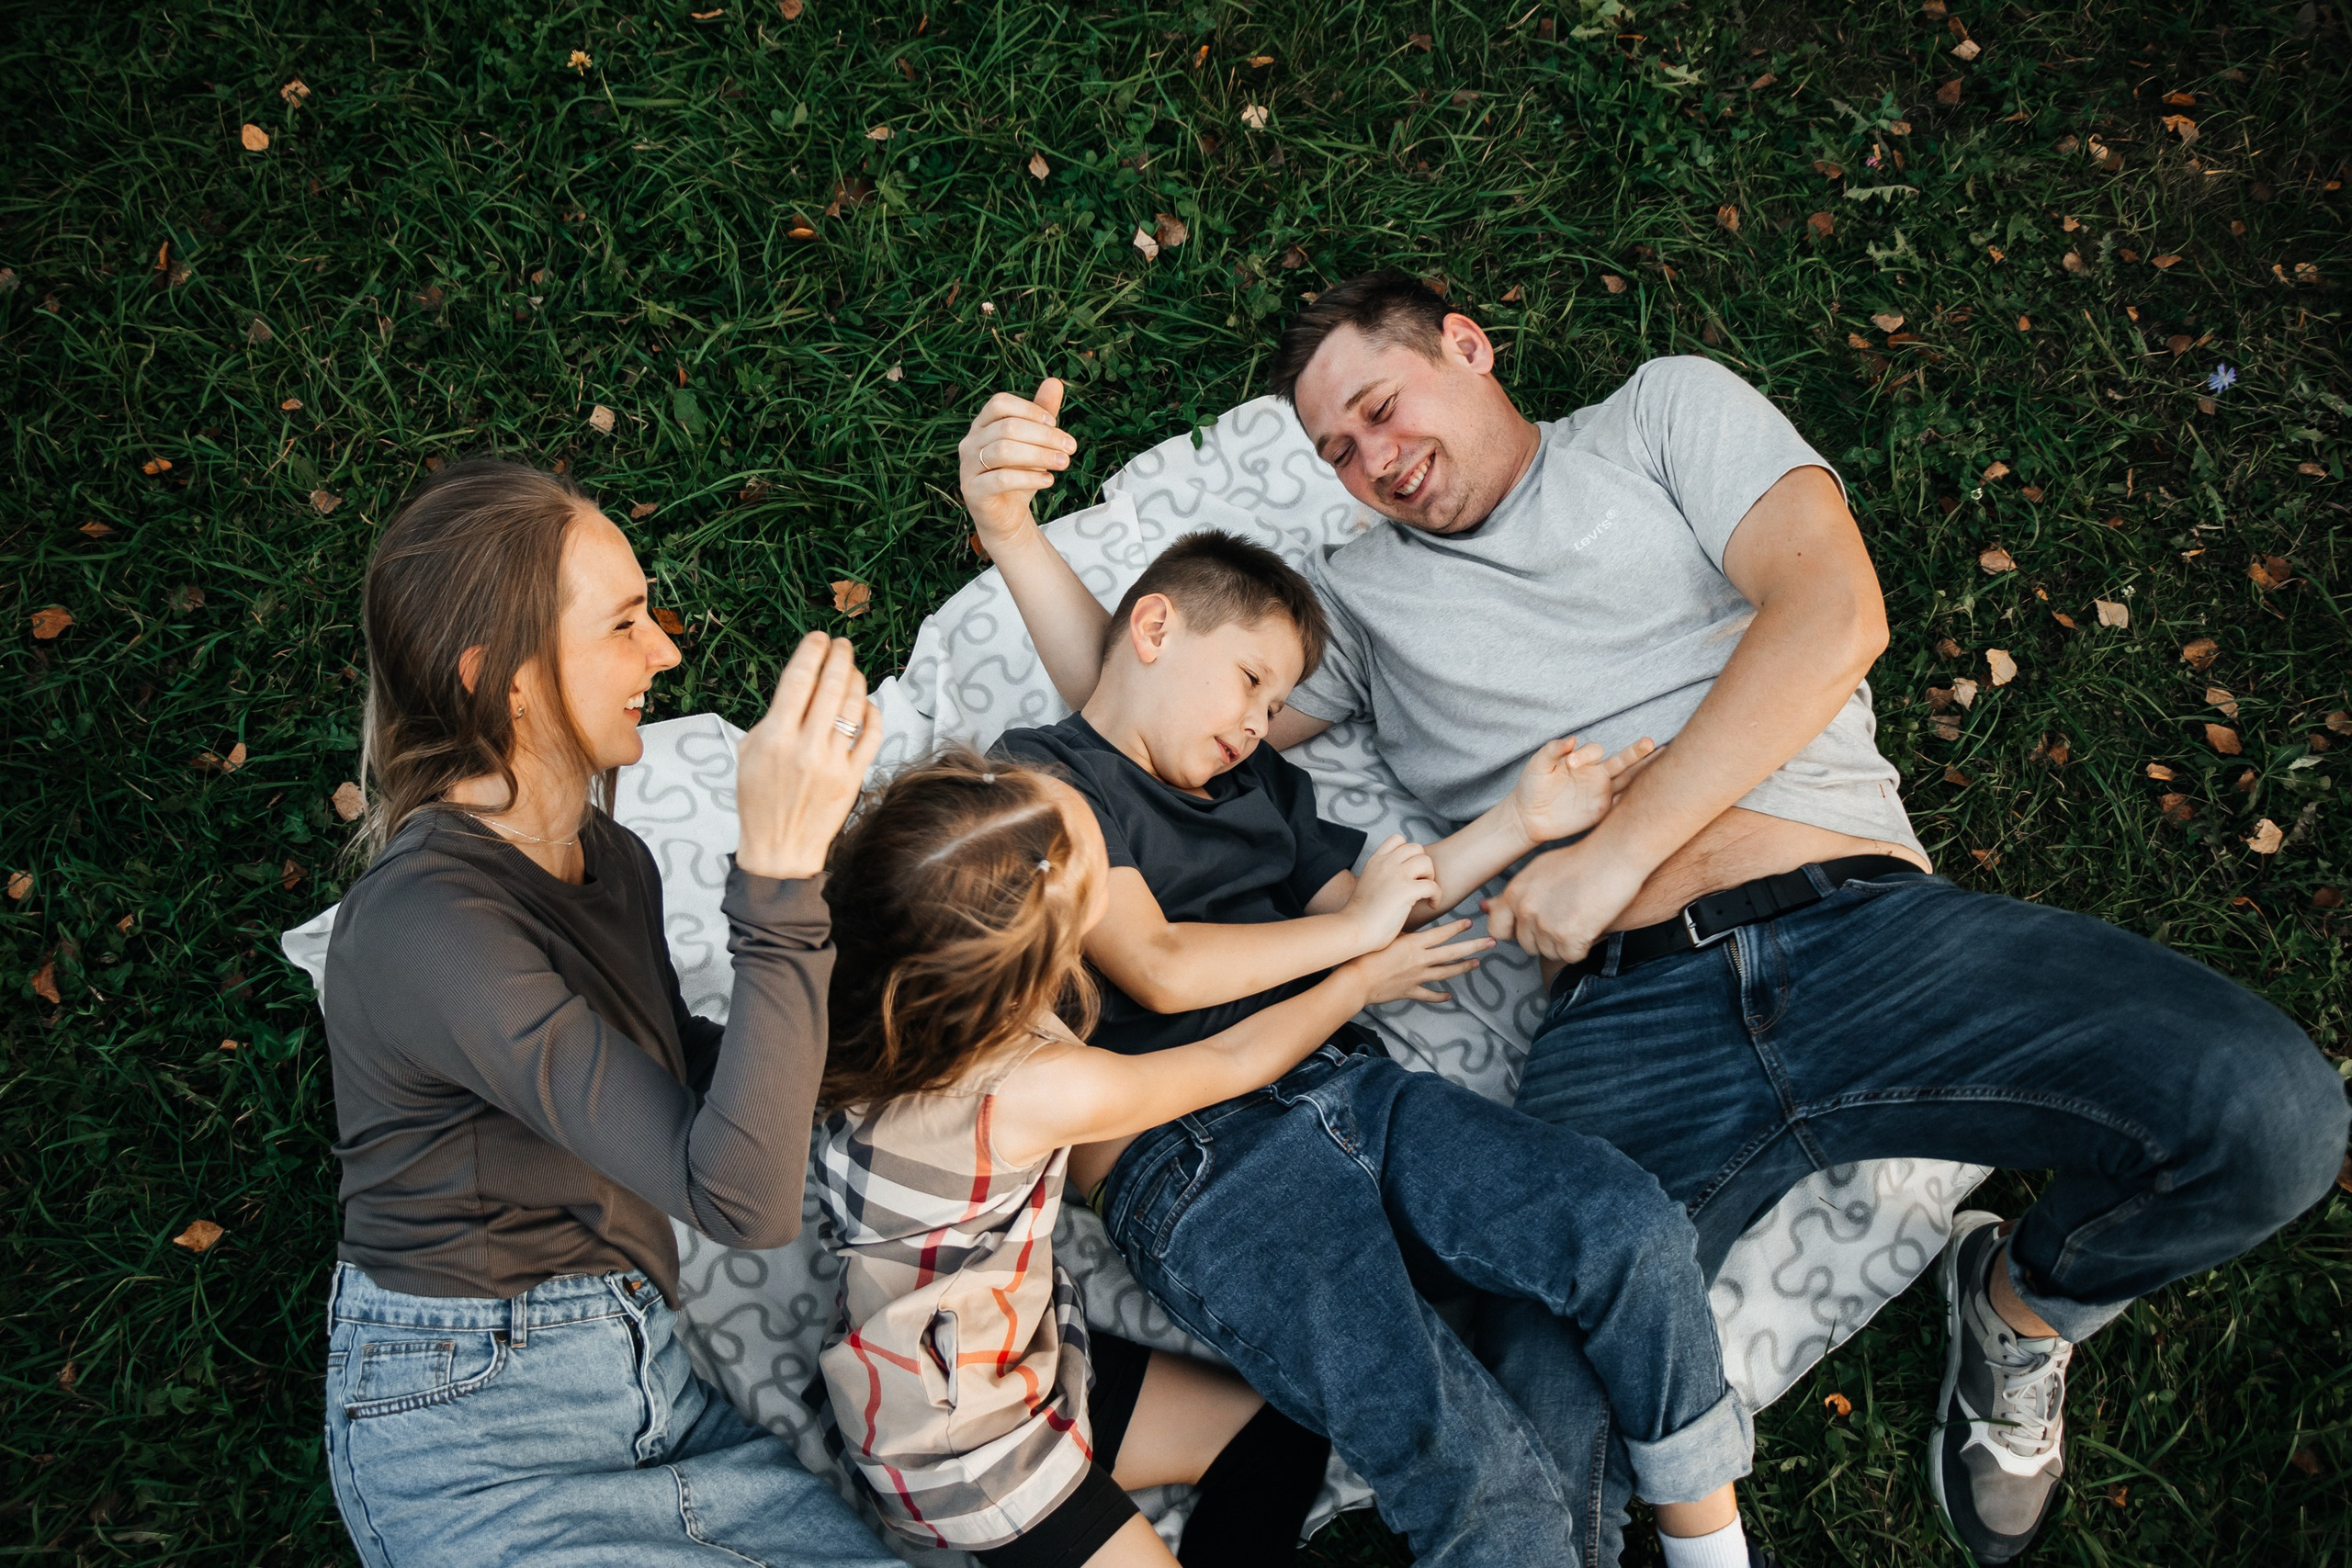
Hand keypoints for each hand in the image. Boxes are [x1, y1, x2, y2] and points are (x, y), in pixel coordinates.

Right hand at [734, 632, 883, 879]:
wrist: (779, 849)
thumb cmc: (759, 800)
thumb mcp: (749, 754)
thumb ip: (772, 720)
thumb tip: (799, 690)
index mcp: (774, 737)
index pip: (798, 680)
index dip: (812, 651)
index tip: (819, 638)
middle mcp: (805, 746)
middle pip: (830, 686)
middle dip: (839, 657)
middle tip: (842, 644)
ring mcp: (833, 763)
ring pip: (854, 707)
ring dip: (856, 680)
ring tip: (853, 669)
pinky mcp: (853, 778)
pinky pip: (871, 736)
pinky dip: (872, 714)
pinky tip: (867, 703)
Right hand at [959, 379, 1076, 547]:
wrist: (1007, 517)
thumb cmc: (1020, 474)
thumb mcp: (1035, 443)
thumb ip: (1042, 414)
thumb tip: (1055, 381)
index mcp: (982, 424)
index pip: (999, 403)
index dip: (1029, 409)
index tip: (1055, 423)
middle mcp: (970, 442)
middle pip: (1007, 427)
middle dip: (1044, 436)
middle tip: (1071, 447)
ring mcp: (968, 467)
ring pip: (1003, 451)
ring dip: (1039, 455)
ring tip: (1064, 463)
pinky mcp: (973, 491)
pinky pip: (1001, 479)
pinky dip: (1029, 478)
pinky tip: (1049, 481)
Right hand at [1339, 920, 1492, 1005]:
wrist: (1356, 981)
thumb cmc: (1365, 955)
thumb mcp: (1386, 936)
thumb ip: (1403, 932)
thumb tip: (1414, 924)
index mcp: (1414, 944)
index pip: (1442, 934)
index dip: (1457, 927)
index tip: (1470, 922)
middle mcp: (1420, 960)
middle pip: (1452, 952)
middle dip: (1474, 947)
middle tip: (1491, 943)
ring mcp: (1417, 977)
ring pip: (1446, 973)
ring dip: (1463, 968)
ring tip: (1477, 963)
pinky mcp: (1410, 991)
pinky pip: (1428, 994)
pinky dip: (1440, 996)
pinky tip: (1449, 996)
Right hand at [1344, 833, 1439, 945]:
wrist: (1354, 930)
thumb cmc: (1360, 916)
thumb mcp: (1367, 884)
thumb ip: (1380, 875)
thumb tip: (1394, 879)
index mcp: (1375, 861)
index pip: (1398, 839)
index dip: (1409, 853)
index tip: (1410, 871)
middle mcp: (1386, 863)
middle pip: (1416, 848)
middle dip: (1423, 864)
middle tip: (1421, 883)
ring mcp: (1396, 876)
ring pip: (1426, 862)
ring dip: (1431, 877)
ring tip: (1426, 893)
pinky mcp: (1406, 891)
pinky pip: (1433, 885)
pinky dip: (1436, 896)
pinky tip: (1432, 905)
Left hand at [1483, 839, 1652, 964]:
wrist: (1614, 855)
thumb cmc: (1580, 860)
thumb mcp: (1537, 871)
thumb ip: (1513, 895)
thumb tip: (1484, 908)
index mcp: (1514, 892)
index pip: (1496, 929)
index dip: (1514, 932)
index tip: (1530, 927)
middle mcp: (1525, 910)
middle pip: (1528, 945)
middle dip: (1546, 938)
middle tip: (1567, 916)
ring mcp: (1546, 925)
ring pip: (1550, 953)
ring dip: (1565, 943)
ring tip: (1580, 917)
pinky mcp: (1569, 936)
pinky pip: (1571, 956)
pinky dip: (1582, 947)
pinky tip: (1590, 925)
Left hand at [1504, 735, 1657, 844]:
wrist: (1528, 817)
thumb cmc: (1531, 786)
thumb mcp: (1538, 765)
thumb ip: (1552, 750)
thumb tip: (1572, 739)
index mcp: (1582, 761)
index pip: (1596, 751)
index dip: (1586, 754)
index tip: (1570, 764)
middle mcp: (1596, 775)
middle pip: (1623, 762)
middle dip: (1637, 752)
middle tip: (1652, 743)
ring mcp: (1602, 794)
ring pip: (1629, 782)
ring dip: (1644, 773)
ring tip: (1665, 762)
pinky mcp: (1602, 813)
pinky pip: (1622, 806)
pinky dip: (1635, 802)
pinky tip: (1651, 797)